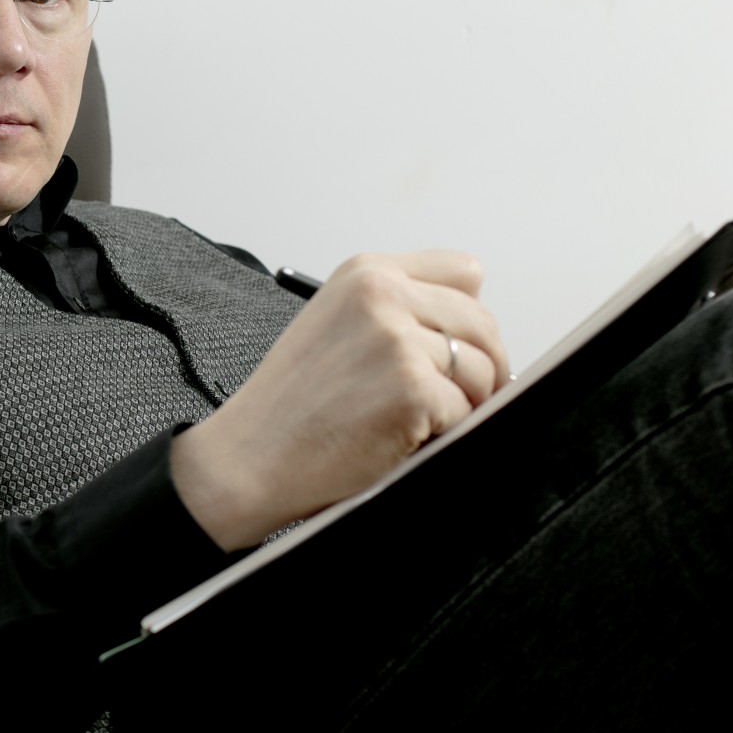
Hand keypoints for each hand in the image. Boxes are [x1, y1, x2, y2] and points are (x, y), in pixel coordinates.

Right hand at [169, 250, 509, 550]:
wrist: (248, 458)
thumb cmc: (289, 407)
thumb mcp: (336, 325)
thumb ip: (397, 312)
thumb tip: (476, 337)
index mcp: (365, 273)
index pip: (465, 273)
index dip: (465, 319)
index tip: (451, 352)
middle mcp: (382, 295)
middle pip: (483, 324)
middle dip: (478, 368)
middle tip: (451, 400)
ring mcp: (397, 340)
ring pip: (484, 369)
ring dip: (464, 403)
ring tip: (416, 421)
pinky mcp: (412, 388)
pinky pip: (468, 412)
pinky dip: (444, 433)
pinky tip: (400, 437)